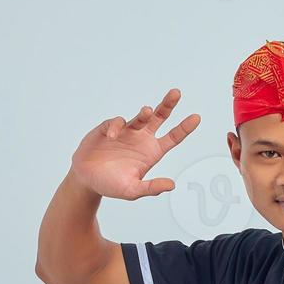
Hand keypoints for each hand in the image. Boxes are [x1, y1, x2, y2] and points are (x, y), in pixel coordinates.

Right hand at [69, 88, 200, 199]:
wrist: (87, 179)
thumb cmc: (111, 184)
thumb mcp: (133, 190)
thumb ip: (151, 188)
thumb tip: (172, 185)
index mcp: (152, 152)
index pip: (173, 137)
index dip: (184, 128)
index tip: (196, 117)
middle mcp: (142, 138)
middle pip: (160, 117)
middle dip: (168, 104)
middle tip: (176, 93)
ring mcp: (126, 131)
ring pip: (140, 116)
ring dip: (145, 113)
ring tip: (148, 111)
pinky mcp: (109, 128)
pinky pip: (116, 123)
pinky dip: (115, 127)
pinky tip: (112, 137)